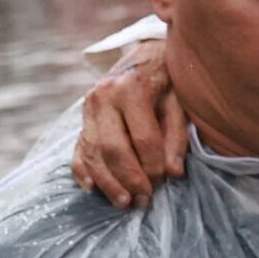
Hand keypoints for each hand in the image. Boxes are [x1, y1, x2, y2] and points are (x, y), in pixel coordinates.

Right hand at [71, 39, 184, 208]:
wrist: (145, 54)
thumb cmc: (167, 79)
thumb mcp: (179, 100)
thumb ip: (177, 135)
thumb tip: (173, 173)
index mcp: (131, 88)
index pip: (143, 138)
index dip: (153, 166)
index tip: (164, 183)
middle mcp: (103, 97)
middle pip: (113, 149)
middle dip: (129, 179)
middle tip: (144, 201)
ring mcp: (88, 109)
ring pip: (93, 153)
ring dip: (107, 183)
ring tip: (124, 203)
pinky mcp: (82, 120)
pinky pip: (78, 150)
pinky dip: (83, 172)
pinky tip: (93, 189)